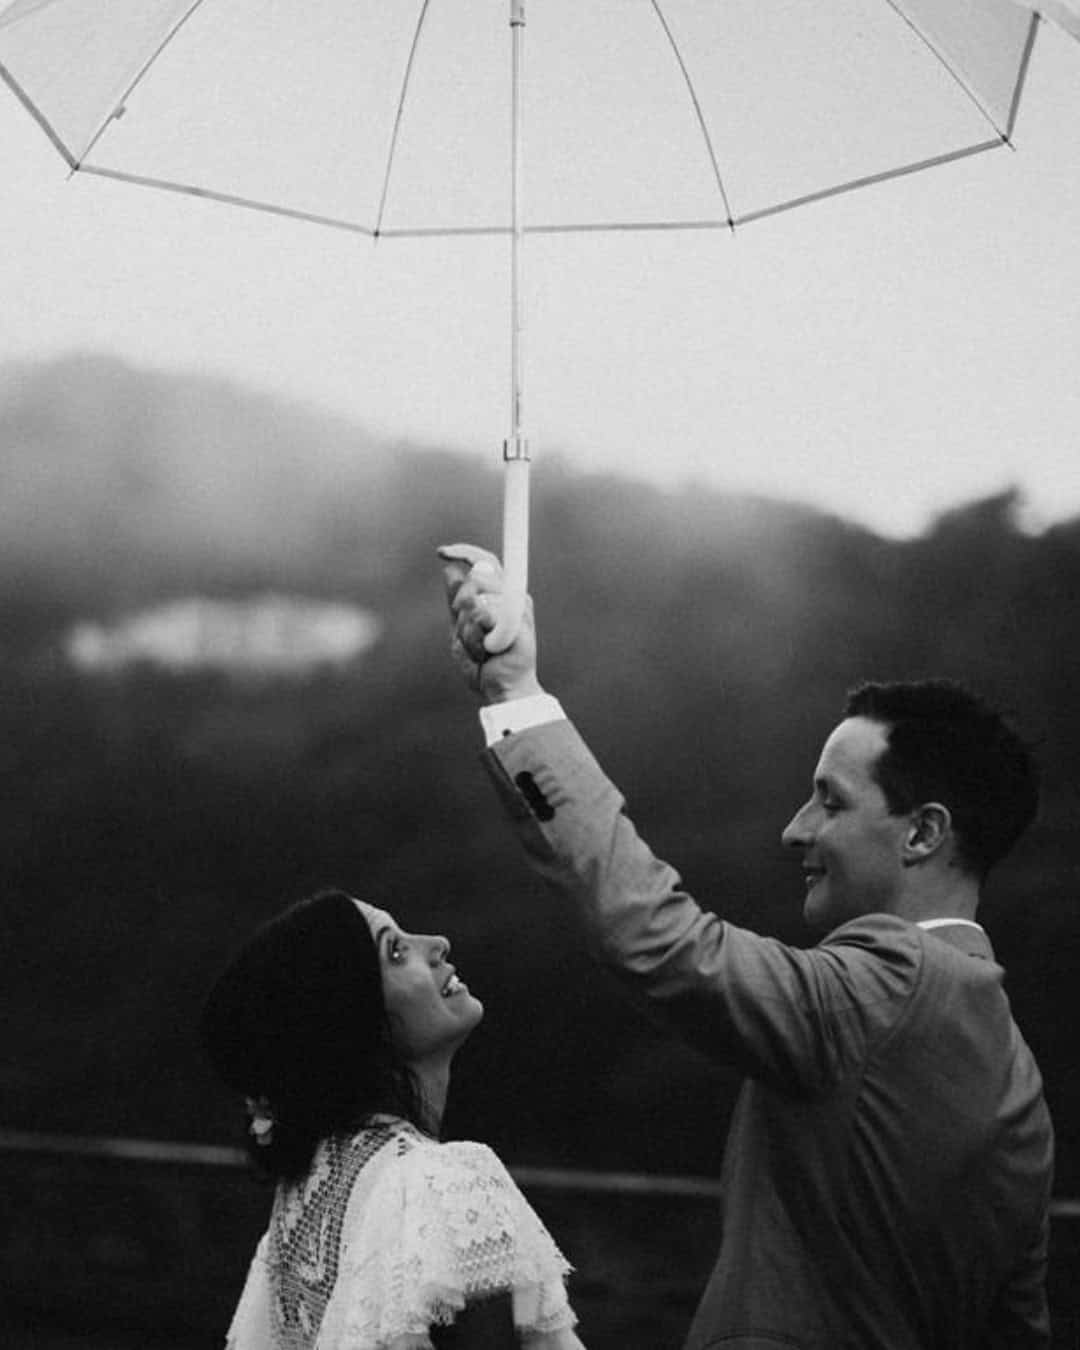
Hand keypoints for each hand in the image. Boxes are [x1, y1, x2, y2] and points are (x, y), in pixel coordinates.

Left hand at [438, 543, 541, 703]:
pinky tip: (485, 652)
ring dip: (467, 630)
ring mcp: (519, 608)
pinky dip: (475, 638)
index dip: (464, 551)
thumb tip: (449, 570)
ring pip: (476, 600)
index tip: (441, 553)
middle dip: (461, 604)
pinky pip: (483, 616)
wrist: (500, 689)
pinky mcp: (519, 623)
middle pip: (476, 577)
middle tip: (467, 631)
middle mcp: (513, 596)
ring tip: (479, 649)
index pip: (484, 560)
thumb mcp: (461, 627)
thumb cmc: (484, 661)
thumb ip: (456, 601)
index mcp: (502, 594)